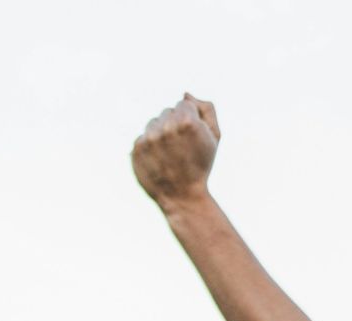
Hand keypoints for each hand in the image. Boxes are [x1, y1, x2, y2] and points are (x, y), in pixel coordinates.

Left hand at [133, 92, 220, 211]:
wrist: (182, 196)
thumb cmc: (201, 165)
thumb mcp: (215, 137)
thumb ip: (206, 109)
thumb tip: (185, 94)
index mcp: (188, 122)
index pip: (184, 103)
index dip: (191, 119)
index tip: (193, 136)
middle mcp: (166, 127)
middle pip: (168, 111)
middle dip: (175, 124)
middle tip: (183, 147)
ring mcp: (149, 138)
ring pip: (154, 122)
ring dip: (161, 133)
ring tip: (170, 154)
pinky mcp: (136, 148)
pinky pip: (143, 136)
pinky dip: (151, 145)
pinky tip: (160, 159)